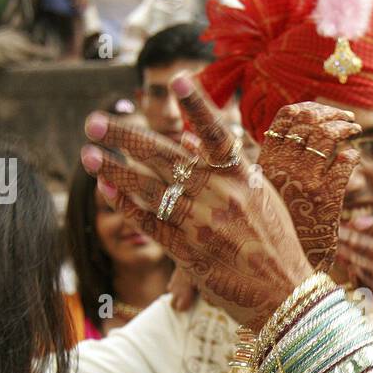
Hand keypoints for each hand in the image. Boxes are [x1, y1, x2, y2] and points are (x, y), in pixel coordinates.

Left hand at [79, 73, 359, 329]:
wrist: (285, 294)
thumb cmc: (275, 241)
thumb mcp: (259, 196)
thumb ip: (222, 166)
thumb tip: (184, 137)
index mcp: (243, 177)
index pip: (218, 132)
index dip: (199, 105)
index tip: (178, 79)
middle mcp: (221, 195)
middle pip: (165, 156)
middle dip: (125, 137)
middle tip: (94, 122)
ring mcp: (202, 224)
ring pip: (148, 189)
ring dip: (114, 170)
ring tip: (88, 153)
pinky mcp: (188, 252)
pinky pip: (149, 223)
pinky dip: (126, 206)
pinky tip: (106, 190)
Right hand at [257, 102, 361, 272]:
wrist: (281, 272)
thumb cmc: (269, 233)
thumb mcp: (255, 195)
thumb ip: (258, 166)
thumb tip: (231, 140)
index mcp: (264, 163)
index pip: (285, 118)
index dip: (308, 108)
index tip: (321, 111)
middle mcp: (283, 168)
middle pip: (309, 121)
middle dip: (331, 113)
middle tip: (345, 118)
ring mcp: (306, 182)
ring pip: (328, 136)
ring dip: (345, 127)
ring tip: (354, 130)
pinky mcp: (327, 199)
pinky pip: (345, 164)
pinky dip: (352, 155)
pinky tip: (352, 158)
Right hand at [337, 214, 372, 326]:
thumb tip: (357, 221)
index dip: (358, 231)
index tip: (341, 225)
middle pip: (366, 253)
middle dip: (349, 245)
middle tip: (331, 237)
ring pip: (364, 269)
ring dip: (350, 260)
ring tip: (335, 251)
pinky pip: (367, 290)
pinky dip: (358, 280)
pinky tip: (351, 269)